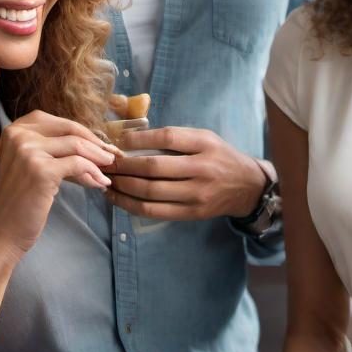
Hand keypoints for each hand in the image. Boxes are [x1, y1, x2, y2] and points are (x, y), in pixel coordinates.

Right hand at [0, 110, 120, 268]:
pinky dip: (93, 173)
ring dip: (98, 159)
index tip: (100, 144)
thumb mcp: (32, 166)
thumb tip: (95, 147)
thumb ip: (56, 151)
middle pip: (71, 130)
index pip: (60, 122)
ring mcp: (28, 151)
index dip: (84, 133)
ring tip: (109, 171)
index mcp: (15, 129)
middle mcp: (19, 135)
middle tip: (112, 155)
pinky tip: (99, 184)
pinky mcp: (41, 170)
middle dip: (95, 143)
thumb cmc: (17, 202)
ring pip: (77, 146)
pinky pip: (78, 165)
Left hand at [105, 126, 266, 220]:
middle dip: (124, 166)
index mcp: (205, 145)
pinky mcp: (191, 213)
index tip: (119, 140)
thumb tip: (133, 140)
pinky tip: (117, 197)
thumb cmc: (220, 156)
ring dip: (122, 186)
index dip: (140, 138)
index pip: (168, 138)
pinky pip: (154, 211)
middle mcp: (202, 170)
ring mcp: (196, 195)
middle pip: (154, 168)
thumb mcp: (205, 138)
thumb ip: (177, 138)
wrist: (246, 187)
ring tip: (106, 179)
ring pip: (150, 193)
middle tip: (105, 162)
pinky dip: (130, 205)